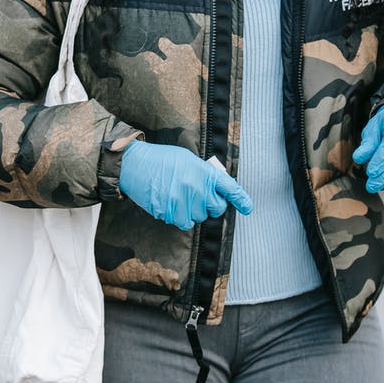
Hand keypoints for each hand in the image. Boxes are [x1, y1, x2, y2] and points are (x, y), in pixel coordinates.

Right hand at [119, 141, 252, 230]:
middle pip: (216, 208)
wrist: (135, 165)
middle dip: (210, 205)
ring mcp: (183, 201)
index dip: (241, 199)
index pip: (229, 188)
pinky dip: (179, 217)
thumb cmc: (161, 160)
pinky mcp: (170, 212)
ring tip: (179, 196)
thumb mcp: (188, 159)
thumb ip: (204, 174)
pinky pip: (183, 222)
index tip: (248, 208)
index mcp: (204, 172)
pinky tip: (170, 203)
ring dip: (192, 211)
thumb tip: (215, 189)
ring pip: (199, 217)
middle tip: (197, 196)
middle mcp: (196, 187)